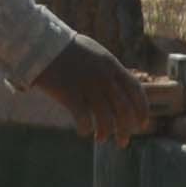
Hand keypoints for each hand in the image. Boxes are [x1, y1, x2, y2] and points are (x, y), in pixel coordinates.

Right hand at [25, 44, 174, 144]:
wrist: (43, 44)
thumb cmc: (69, 50)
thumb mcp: (96, 54)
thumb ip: (109, 70)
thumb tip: (122, 88)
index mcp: (112, 65)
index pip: (136, 90)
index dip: (142, 109)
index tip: (142, 125)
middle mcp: (103, 77)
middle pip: (123, 109)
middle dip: (126, 129)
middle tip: (123, 142)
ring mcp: (87, 85)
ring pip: (105, 118)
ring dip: (106, 133)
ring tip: (102, 139)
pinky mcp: (70, 94)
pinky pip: (83, 119)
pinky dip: (86, 129)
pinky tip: (84, 132)